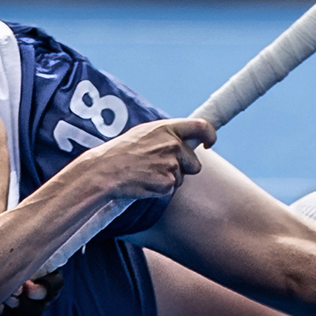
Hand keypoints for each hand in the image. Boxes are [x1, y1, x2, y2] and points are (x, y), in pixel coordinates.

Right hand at [71, 116, 215, 200]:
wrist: (106, 171)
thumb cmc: (121, 152)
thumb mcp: (144, 134)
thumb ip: (166, 135)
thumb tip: (184, 141)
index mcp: (167, 129)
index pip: (201, 126)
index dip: (210, 135)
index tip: (209, 143)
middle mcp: (173, 145)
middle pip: (195, 162)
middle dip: (184, 168)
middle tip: (160, 167)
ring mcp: (172, 164)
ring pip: (183, 177)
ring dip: (170, 178)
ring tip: (147, 172)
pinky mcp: (168, 182)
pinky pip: (172, 188)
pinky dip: (161, 188)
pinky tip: (145, 182)